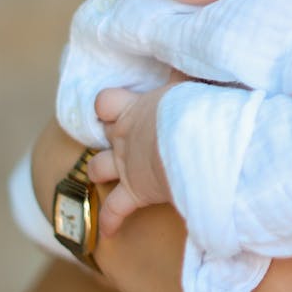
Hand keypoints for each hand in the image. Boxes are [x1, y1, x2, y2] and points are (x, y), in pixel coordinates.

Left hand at [88, 70, 186, 237]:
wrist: (192, 140)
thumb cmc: (193, 109)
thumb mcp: (189, 85)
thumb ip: (187, 75)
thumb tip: (188, 58)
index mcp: (133, 108)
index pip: (106, 101)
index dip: (109, 105)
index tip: (118, 107)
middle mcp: (124, 135)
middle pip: (103, 132)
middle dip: (109, 134)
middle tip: (125, 136)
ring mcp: (125, 164)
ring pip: (98, 168)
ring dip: (101, 170)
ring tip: (105, 174)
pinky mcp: (133, 192)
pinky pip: (115, 210)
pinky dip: (110, 221)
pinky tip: (107, 232)